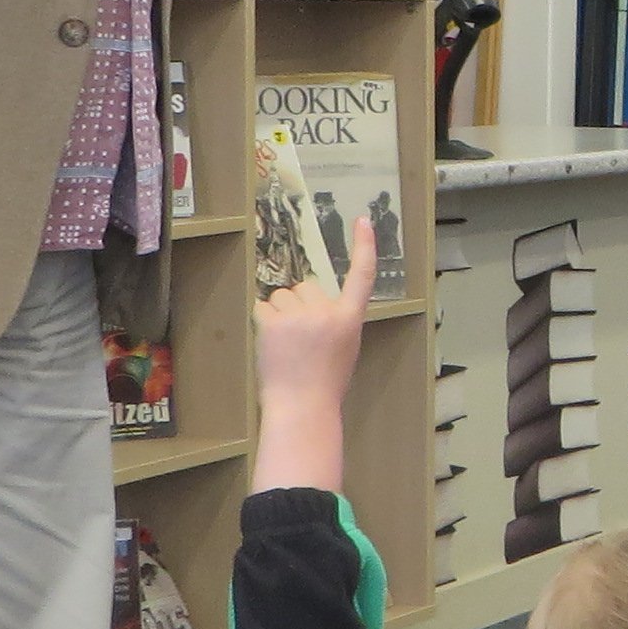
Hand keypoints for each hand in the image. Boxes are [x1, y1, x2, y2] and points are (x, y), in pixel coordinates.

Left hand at [256, 209, 379, 414]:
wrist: (302, 406)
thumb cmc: (325, 384)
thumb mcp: (346, 348)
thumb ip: (336, 321)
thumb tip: (315, 304)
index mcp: (349, 320)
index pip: (362, 276)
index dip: (364, 246)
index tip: (364, 221)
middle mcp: (327, 312)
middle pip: (307, 287)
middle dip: (300, 305)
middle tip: (301, 339)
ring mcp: (299, 316)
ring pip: (282, 296)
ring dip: (280, 314)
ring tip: (286, 345)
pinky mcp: (273, 322)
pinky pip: (263, 308)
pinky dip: (263, 322)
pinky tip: (271, 345)